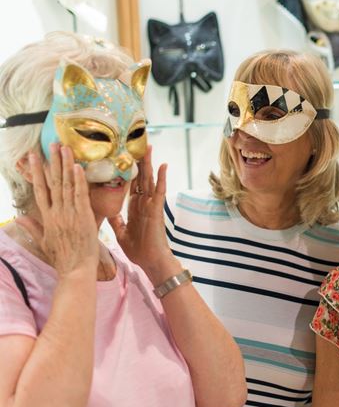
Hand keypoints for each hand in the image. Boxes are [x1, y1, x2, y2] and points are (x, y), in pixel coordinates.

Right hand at [17, 144, 97, 276]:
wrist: (75, 270)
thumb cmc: (62, 258)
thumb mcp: (43, 242)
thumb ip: (32, 227)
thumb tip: (18, 218)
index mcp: (47, 217)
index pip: (40, 189)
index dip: (36, 171)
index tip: (33, 156)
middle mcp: (56, 212)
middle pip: (53, 182)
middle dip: (52, 161)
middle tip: (52, 143)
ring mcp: (70, 213)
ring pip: (67, 184)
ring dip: (66, 165)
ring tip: (65, 148)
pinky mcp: (83, 217)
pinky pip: (80, 194)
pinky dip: (79, 180)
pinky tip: (77, 166)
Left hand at [109, 146, 178, 283]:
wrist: (150, 262)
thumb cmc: (138, 250)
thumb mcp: (120, 233)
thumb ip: (116, 220)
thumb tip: (108, 211)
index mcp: (135, 208)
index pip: (130, 185)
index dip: (127, 171)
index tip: (123, 157)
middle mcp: (144, 203)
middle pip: (141, 178)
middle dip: (138, 162)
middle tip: (136, 144)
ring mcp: (151, 205)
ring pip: (150, 180)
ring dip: (149, 164)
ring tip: (148, 147)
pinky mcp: (157, 209)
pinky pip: (160, 191)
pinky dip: (162, 178)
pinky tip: (163, 166)